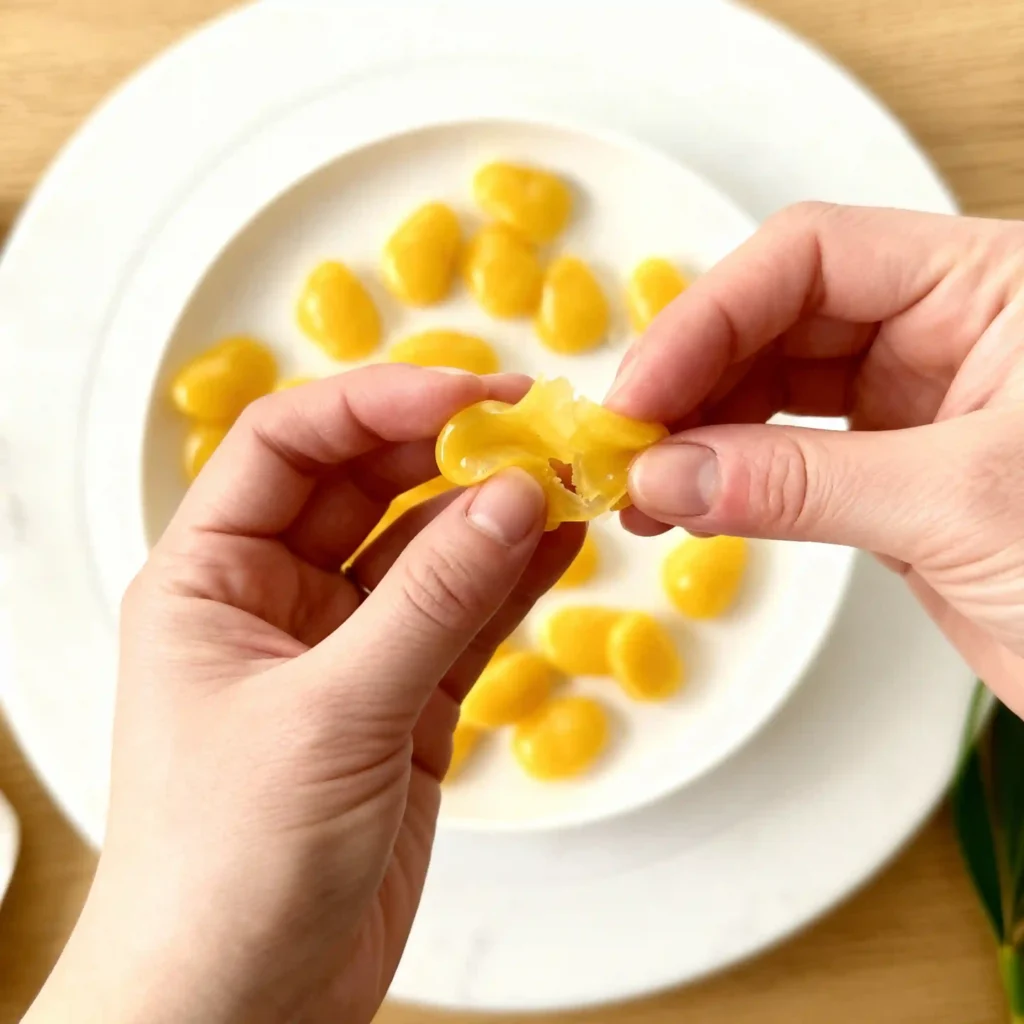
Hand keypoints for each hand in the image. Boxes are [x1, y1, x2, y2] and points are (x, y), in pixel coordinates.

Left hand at [27, 365, 580, 1023]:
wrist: (243, 1010)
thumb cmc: (227, 868)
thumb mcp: (333, 714)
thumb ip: (432, 599)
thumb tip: (512, 496)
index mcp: (211, 578)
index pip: (289, 443)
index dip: (377, 402)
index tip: (469, 390)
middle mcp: (277, 600)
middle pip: (367, 485)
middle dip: (448, 451)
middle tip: (538, 427)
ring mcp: (347, 648)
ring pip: (426, 550)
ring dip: (491, 513)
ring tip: (565, 476)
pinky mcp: (403, 700)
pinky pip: (462, 616)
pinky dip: (511, 579)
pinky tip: (560, 540)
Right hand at [607, 203, 1023, 714]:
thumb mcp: (961, 506)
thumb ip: (801, 483)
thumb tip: (668, 473)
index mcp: (989, 286)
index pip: (810, 258)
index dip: (709, 315)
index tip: (640, 390)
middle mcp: (946, 331)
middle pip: (774, 320)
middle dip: (690, 379)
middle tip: (621, 444)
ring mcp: (914, 406)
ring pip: (770, 391)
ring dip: (696, 434)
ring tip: (638, 485)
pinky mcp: (892, 478)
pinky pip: (786, 460)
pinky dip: (729, 481)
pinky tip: (684, 503)